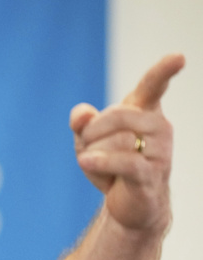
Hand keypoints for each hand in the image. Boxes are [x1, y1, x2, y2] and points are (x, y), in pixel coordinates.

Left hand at [70, 53, 184, 232]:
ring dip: (94, 155)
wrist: (126, 202)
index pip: (154, 85)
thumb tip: (81, 114)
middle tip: (87, 149)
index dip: (164, 70)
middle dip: (91, 132)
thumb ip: (82, 122)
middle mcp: (159, 126)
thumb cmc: (110, 164)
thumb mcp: (89, 140)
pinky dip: (100, 162)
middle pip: (117, 114)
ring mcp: (161, 150)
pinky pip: (125, 161)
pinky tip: (86, 161)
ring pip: (116, 140)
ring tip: (99, 167)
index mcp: (145, 111)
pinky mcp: (152, 174)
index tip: (179, 57)